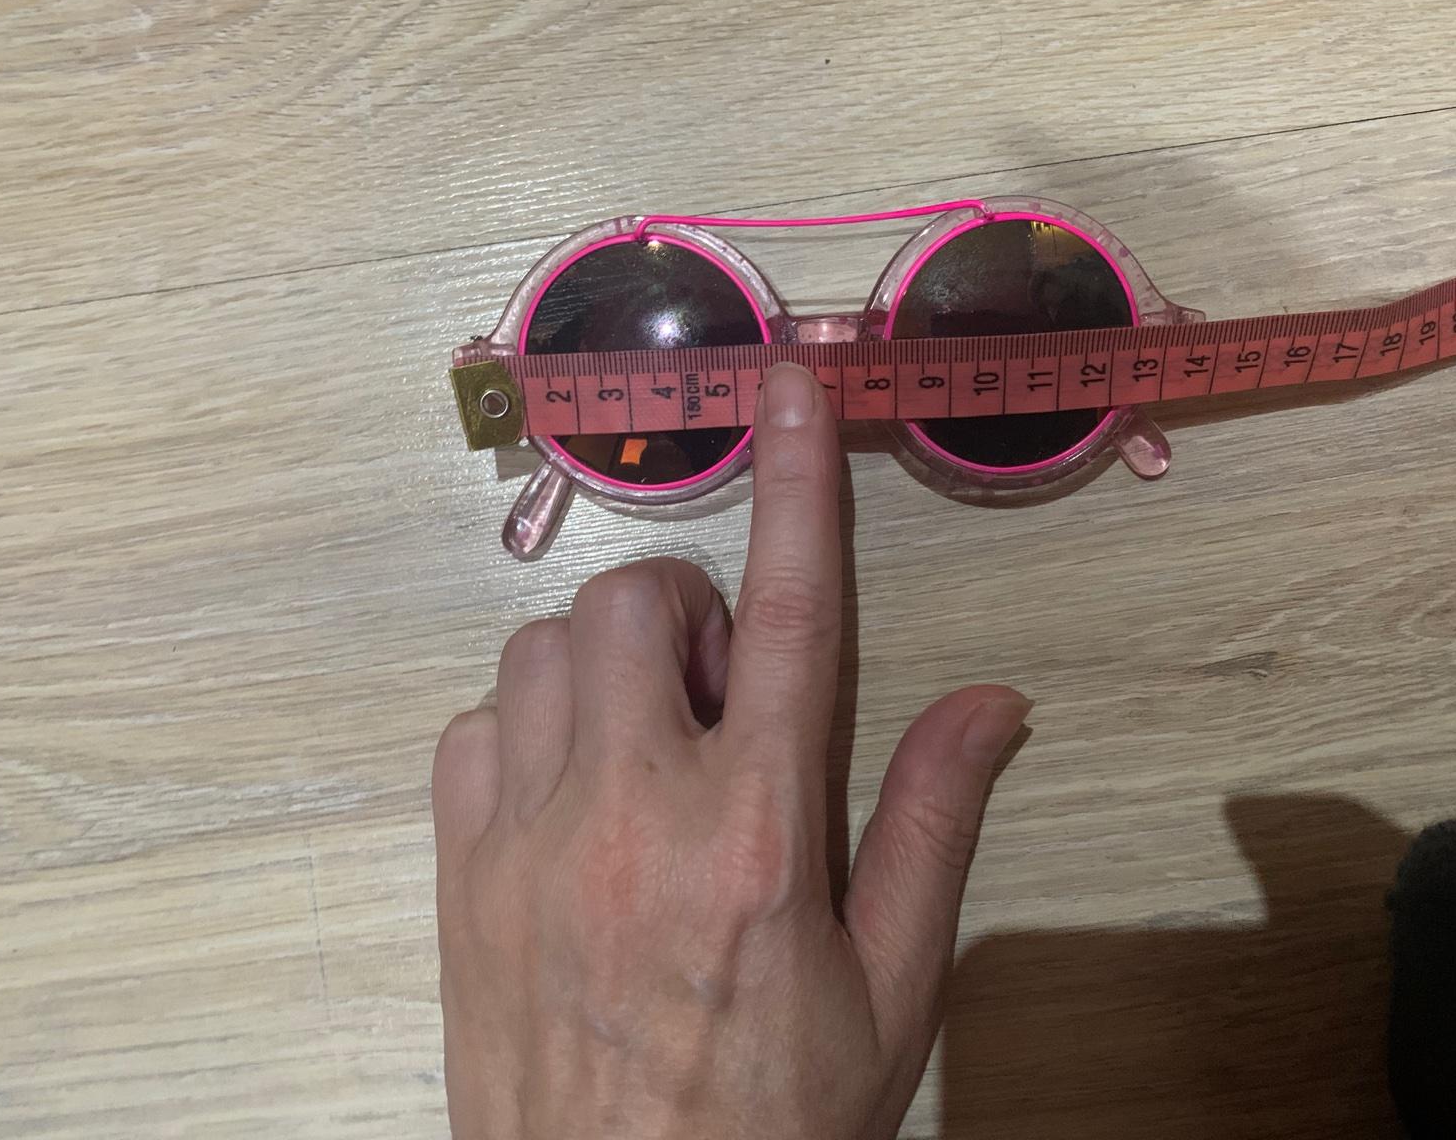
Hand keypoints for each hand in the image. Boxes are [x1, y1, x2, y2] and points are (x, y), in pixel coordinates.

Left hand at [434, 363, 1031, 1138]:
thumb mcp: (895, 990)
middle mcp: (633, 815)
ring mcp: (529, 842)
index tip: (790, 389)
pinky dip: (526, 724)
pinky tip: (571, 790)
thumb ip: (934, 825)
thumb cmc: (773, 1125)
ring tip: (649, 746)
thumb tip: (992, 702)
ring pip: (542, 648)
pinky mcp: (462, 877)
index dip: (797, 486)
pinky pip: (473, 726)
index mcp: (760, 834)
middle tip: (720, 696)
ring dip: (608, 664)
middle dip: (686, 613)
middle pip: (637, 601)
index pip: (788, 617)